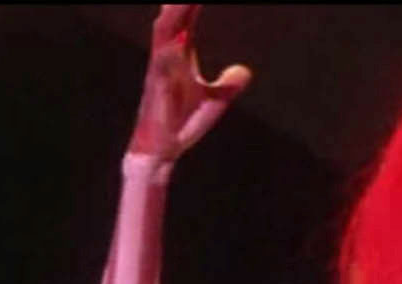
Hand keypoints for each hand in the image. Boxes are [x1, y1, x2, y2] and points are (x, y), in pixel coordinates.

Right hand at [127, 4, 250, 159]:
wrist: (162, 150)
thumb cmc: (181, 121)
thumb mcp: (213, 101)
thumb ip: (227, 84)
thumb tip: (244, 70)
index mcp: (178, 56)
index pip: (185, 20)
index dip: (192, 3)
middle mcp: (166, 58)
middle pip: (171, 19)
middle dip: (178, 3)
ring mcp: (159, 72)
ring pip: (162, 36)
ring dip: (171, 17)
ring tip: (179, 1)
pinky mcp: (157, 91)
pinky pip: (160, 67)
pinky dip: (167, 53)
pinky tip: (176, 41)